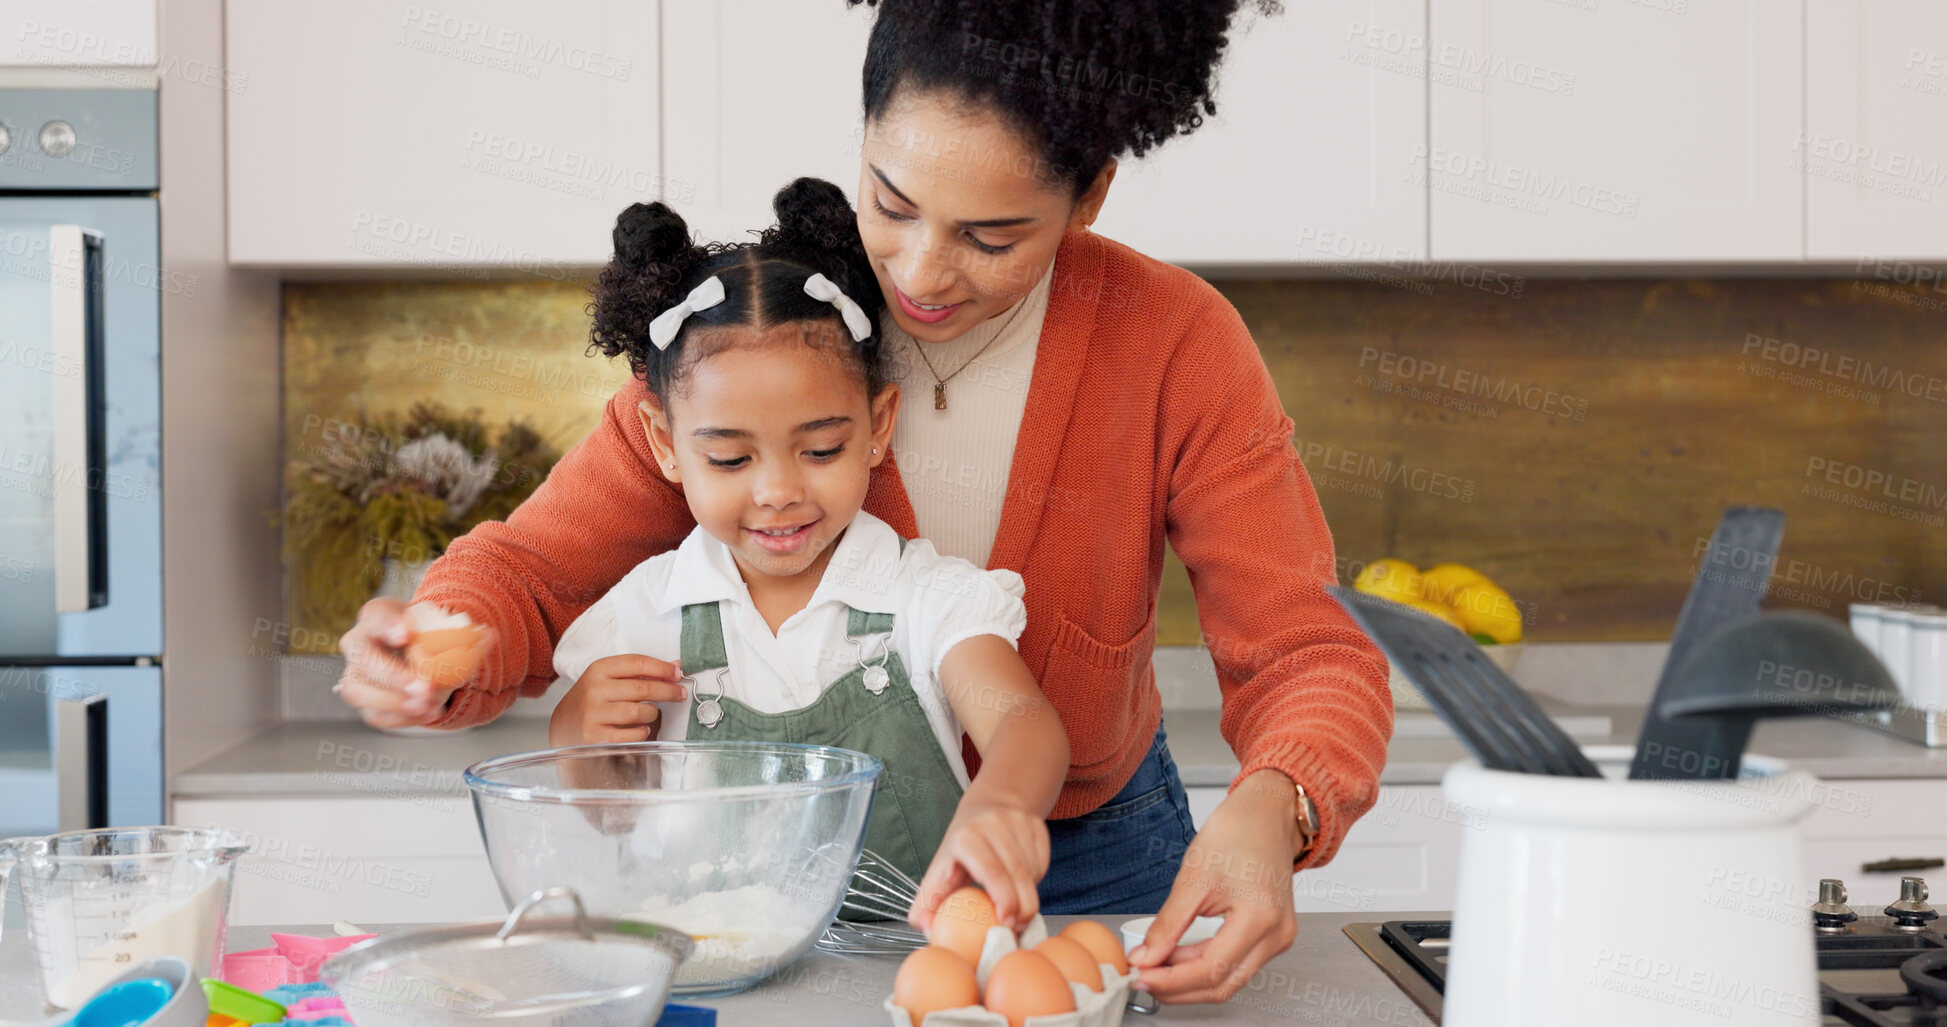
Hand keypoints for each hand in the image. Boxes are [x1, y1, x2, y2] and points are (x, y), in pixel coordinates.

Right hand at [334, 598, 484, 728]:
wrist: (419, 653)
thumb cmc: (427, 635)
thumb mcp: (441, 626)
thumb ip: (465, 632)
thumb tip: (488, 636)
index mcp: (377, 615)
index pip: (378, 616)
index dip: (390, 625)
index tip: (407, 633)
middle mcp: (358, 642)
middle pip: (363, 658)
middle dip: (393, 674)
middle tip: (423, 686)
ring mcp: (355, 673)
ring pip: (359, 691)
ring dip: (394, 702)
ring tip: (427, 705)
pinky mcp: (364, 700)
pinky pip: (375, 714)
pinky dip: (402, 718)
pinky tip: (426, 714)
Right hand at [548, 654, 686, 746]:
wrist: (565, 726)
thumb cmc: (594, 700)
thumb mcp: (610, 679)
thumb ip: (640, 673)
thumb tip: (676, 668)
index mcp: (599, 669)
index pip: (636, 663)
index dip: (661, 668)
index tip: (677, 674)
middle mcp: (594, 690)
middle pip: (642, 688)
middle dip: (667, 691)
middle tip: (680, 694)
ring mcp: (593, 714)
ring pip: (638, 712)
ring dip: (652, 713)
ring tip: (652, 713)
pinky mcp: (595, 737)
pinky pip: (631, 735)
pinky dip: (642, 732)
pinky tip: (641, 729)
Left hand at [909, 798, 1049, 934]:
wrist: (986, 809)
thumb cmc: (959, 852)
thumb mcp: (938, 873)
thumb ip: (927, 906)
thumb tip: (927, 931)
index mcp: (966, 837)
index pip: (992, 871)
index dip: (1004, 899)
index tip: (1006, 923)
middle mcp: (994, 824)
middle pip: (1018, 874)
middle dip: (1023, 908)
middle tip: (1017, 928)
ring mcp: (1019, 822)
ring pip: (1033, 871)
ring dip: (1028, 895)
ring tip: (1013, 903)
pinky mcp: (1037, 825)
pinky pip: (1043, 864)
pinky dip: (1035, 881)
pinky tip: (1021, 882)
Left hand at [1130, 770, 1302, 1003]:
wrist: (1266, 815)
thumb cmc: (1237, 833)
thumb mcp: (1193, 876)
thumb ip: (1168, 924)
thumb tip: (1146, 958)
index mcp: (1260, 918)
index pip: (1210, 969)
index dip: (1171, 980)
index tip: (1140, 977)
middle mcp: (1277, 935)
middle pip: (1222, 985)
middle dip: (1178, 987)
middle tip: (1142, 978)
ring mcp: (1279, 938)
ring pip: (1229, 979)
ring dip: (1190, 979)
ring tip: (1156, 966)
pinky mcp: (1273, 937)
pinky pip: (1237, 964)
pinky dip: (1205, 966)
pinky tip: (1180, 958)